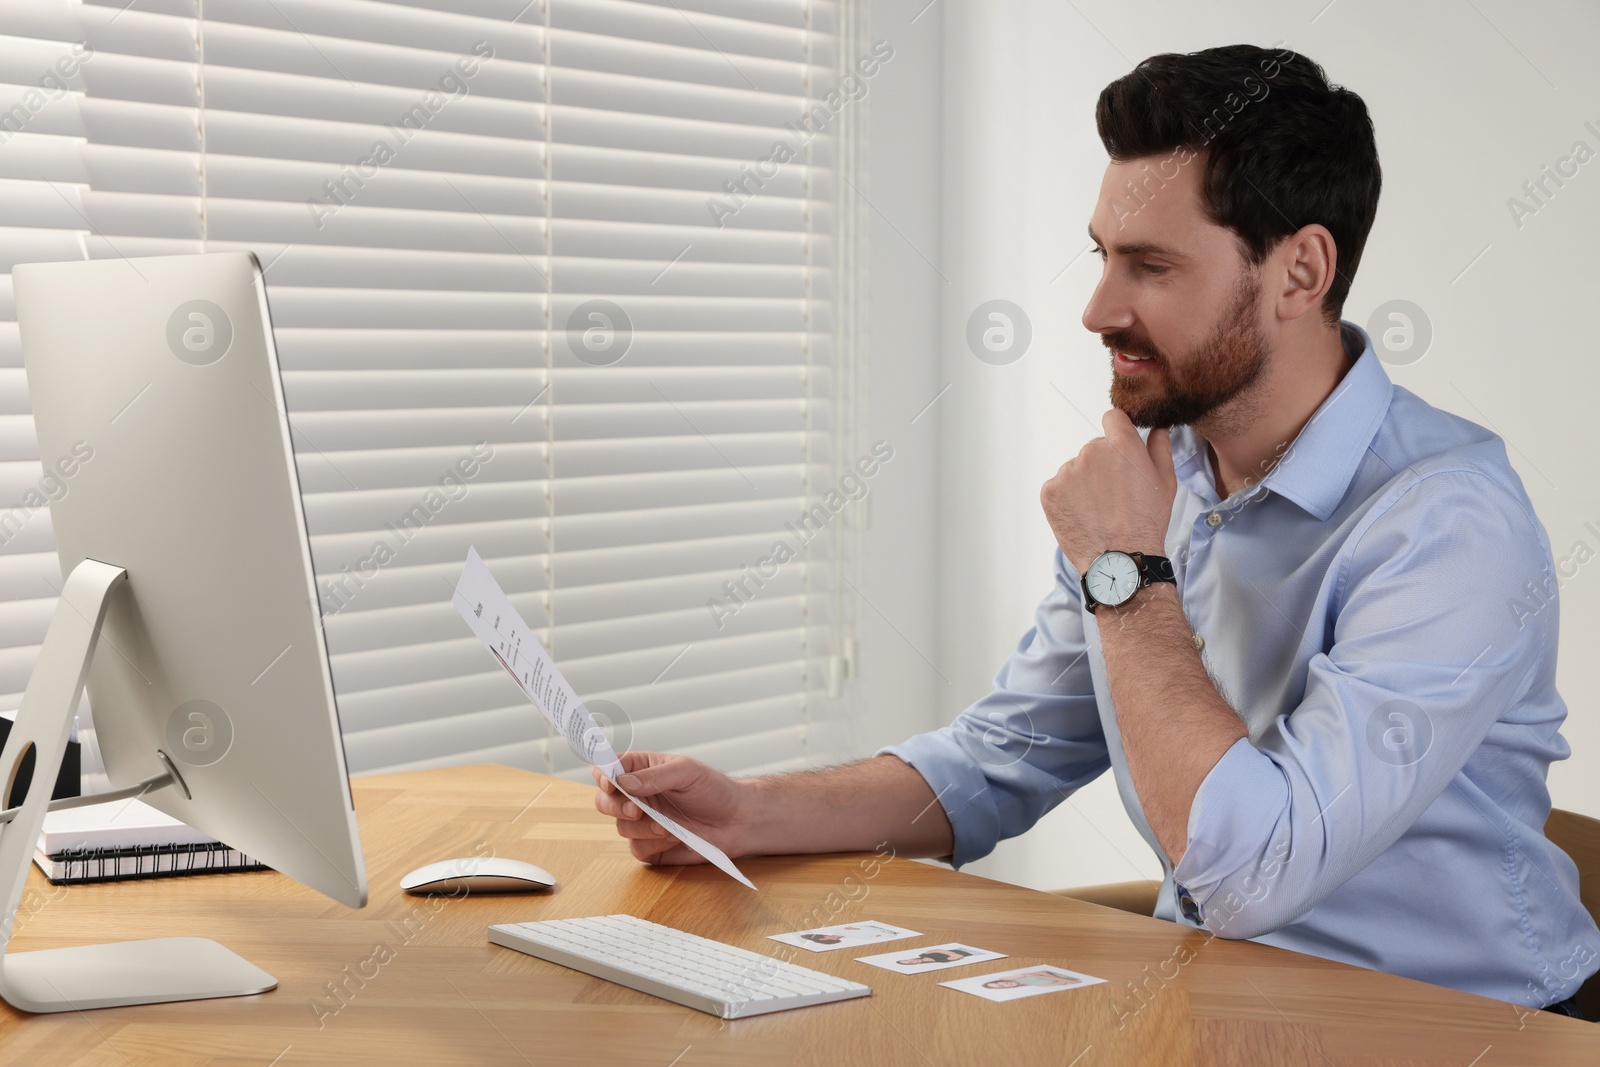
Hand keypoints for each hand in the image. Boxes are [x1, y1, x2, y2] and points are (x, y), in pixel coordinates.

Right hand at [592, 751, 747, 864]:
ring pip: (621, 828)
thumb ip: (653, 776)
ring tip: (668, 826)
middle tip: (636, 810)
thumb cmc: (714, 789)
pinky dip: (653, 845)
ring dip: (642, 828)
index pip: (610, 769)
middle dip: (615, 807)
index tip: (610, 783)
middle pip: (605, 801)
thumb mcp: (686, 772)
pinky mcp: (651, 846)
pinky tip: (674, 837)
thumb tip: (623, 782)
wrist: (736, 821)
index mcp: (643, 771)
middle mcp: (639, 796)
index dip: (603, 776)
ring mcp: (643, 822)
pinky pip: (637, 849)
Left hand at [1040, 410, 1177, 574]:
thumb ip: (1159, 447)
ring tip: (1100, 509)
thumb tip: (1157, 427)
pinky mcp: (1050, 491)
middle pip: (1095, 448)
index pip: (1113, 418)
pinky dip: (1068, 498)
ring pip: (1077, 469)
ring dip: (1085, 483)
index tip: (1120, 448)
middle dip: (1103, 465)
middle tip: (1115, 494)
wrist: (1121, 559)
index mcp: (1121, 444)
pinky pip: (1059, 487)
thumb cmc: (1147, 522)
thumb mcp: (1165, 481)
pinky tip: (1084, 515)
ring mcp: (1067, 472)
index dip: (1117, 431)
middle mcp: (1091, 452)